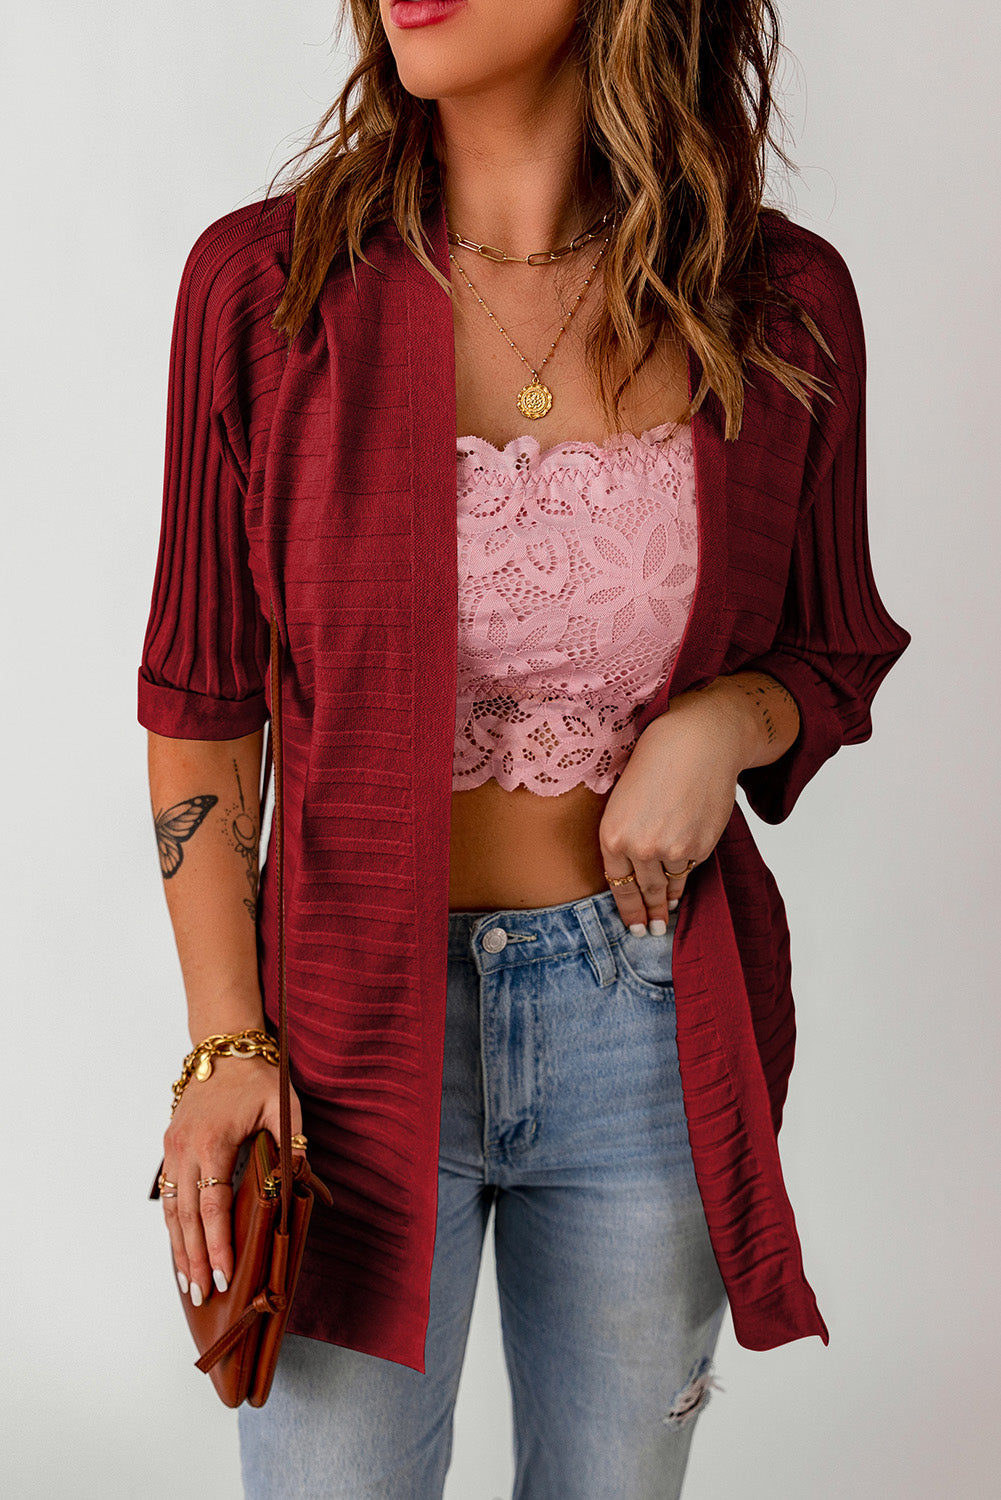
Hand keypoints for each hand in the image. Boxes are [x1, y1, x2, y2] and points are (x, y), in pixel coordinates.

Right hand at [159, 1055, 303, 1304]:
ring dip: (179, 1249)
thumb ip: (291, 1142)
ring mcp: (173, 1149)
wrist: (223, 1047)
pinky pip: (167, 1195)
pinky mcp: (170, 1147)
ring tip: (188, 1283)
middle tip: (203, 1294)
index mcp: (213, 1141)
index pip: (213, 1205)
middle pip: (186, 1216)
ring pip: (171, 1210)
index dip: (218, 1244)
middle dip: (195, 1259)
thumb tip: (302, 1181)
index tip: (225, 1274)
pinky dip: (172, 1226)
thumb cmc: (257, 1076)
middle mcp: (186, 1148)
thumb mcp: (283, 1103)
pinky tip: (180, 1249)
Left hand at [599, 686, 748, 930]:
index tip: (633, 926)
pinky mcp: (701, 846)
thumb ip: (623, 835)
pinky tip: (684, 883)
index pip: (618, 885)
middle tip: (652, 931)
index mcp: (612, 835)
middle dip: (649, 915)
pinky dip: (687, 874)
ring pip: (670, 883)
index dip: (627, 910)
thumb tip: (632, 868)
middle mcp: (640, 849)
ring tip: (668, 912)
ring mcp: (672, 850)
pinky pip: (691, 868)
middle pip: (644, 891)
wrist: (697, 743)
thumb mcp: (621, 798)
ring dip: (669, 898)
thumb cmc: (655, 760)